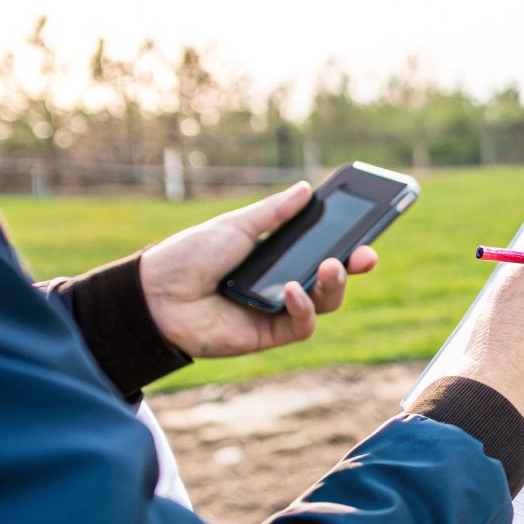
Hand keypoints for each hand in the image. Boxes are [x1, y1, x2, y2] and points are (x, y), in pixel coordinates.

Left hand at [140, 182, 378, 358]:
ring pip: (326, 301)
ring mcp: (278, 309)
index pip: (323, 248)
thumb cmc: (190, 256)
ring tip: (331, 266)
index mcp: (278, 254)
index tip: (368, 231)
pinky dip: (304, 307)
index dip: (349, 242)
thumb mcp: (236, 226)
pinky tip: (291, 290)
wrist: (155, 295)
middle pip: (333, 277)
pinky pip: (303, 325)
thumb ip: (274, 213)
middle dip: (354, 266)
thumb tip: (306, 189)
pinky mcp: (269, 334)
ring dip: (334, 285)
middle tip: (364, 255)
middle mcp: (283, 282)